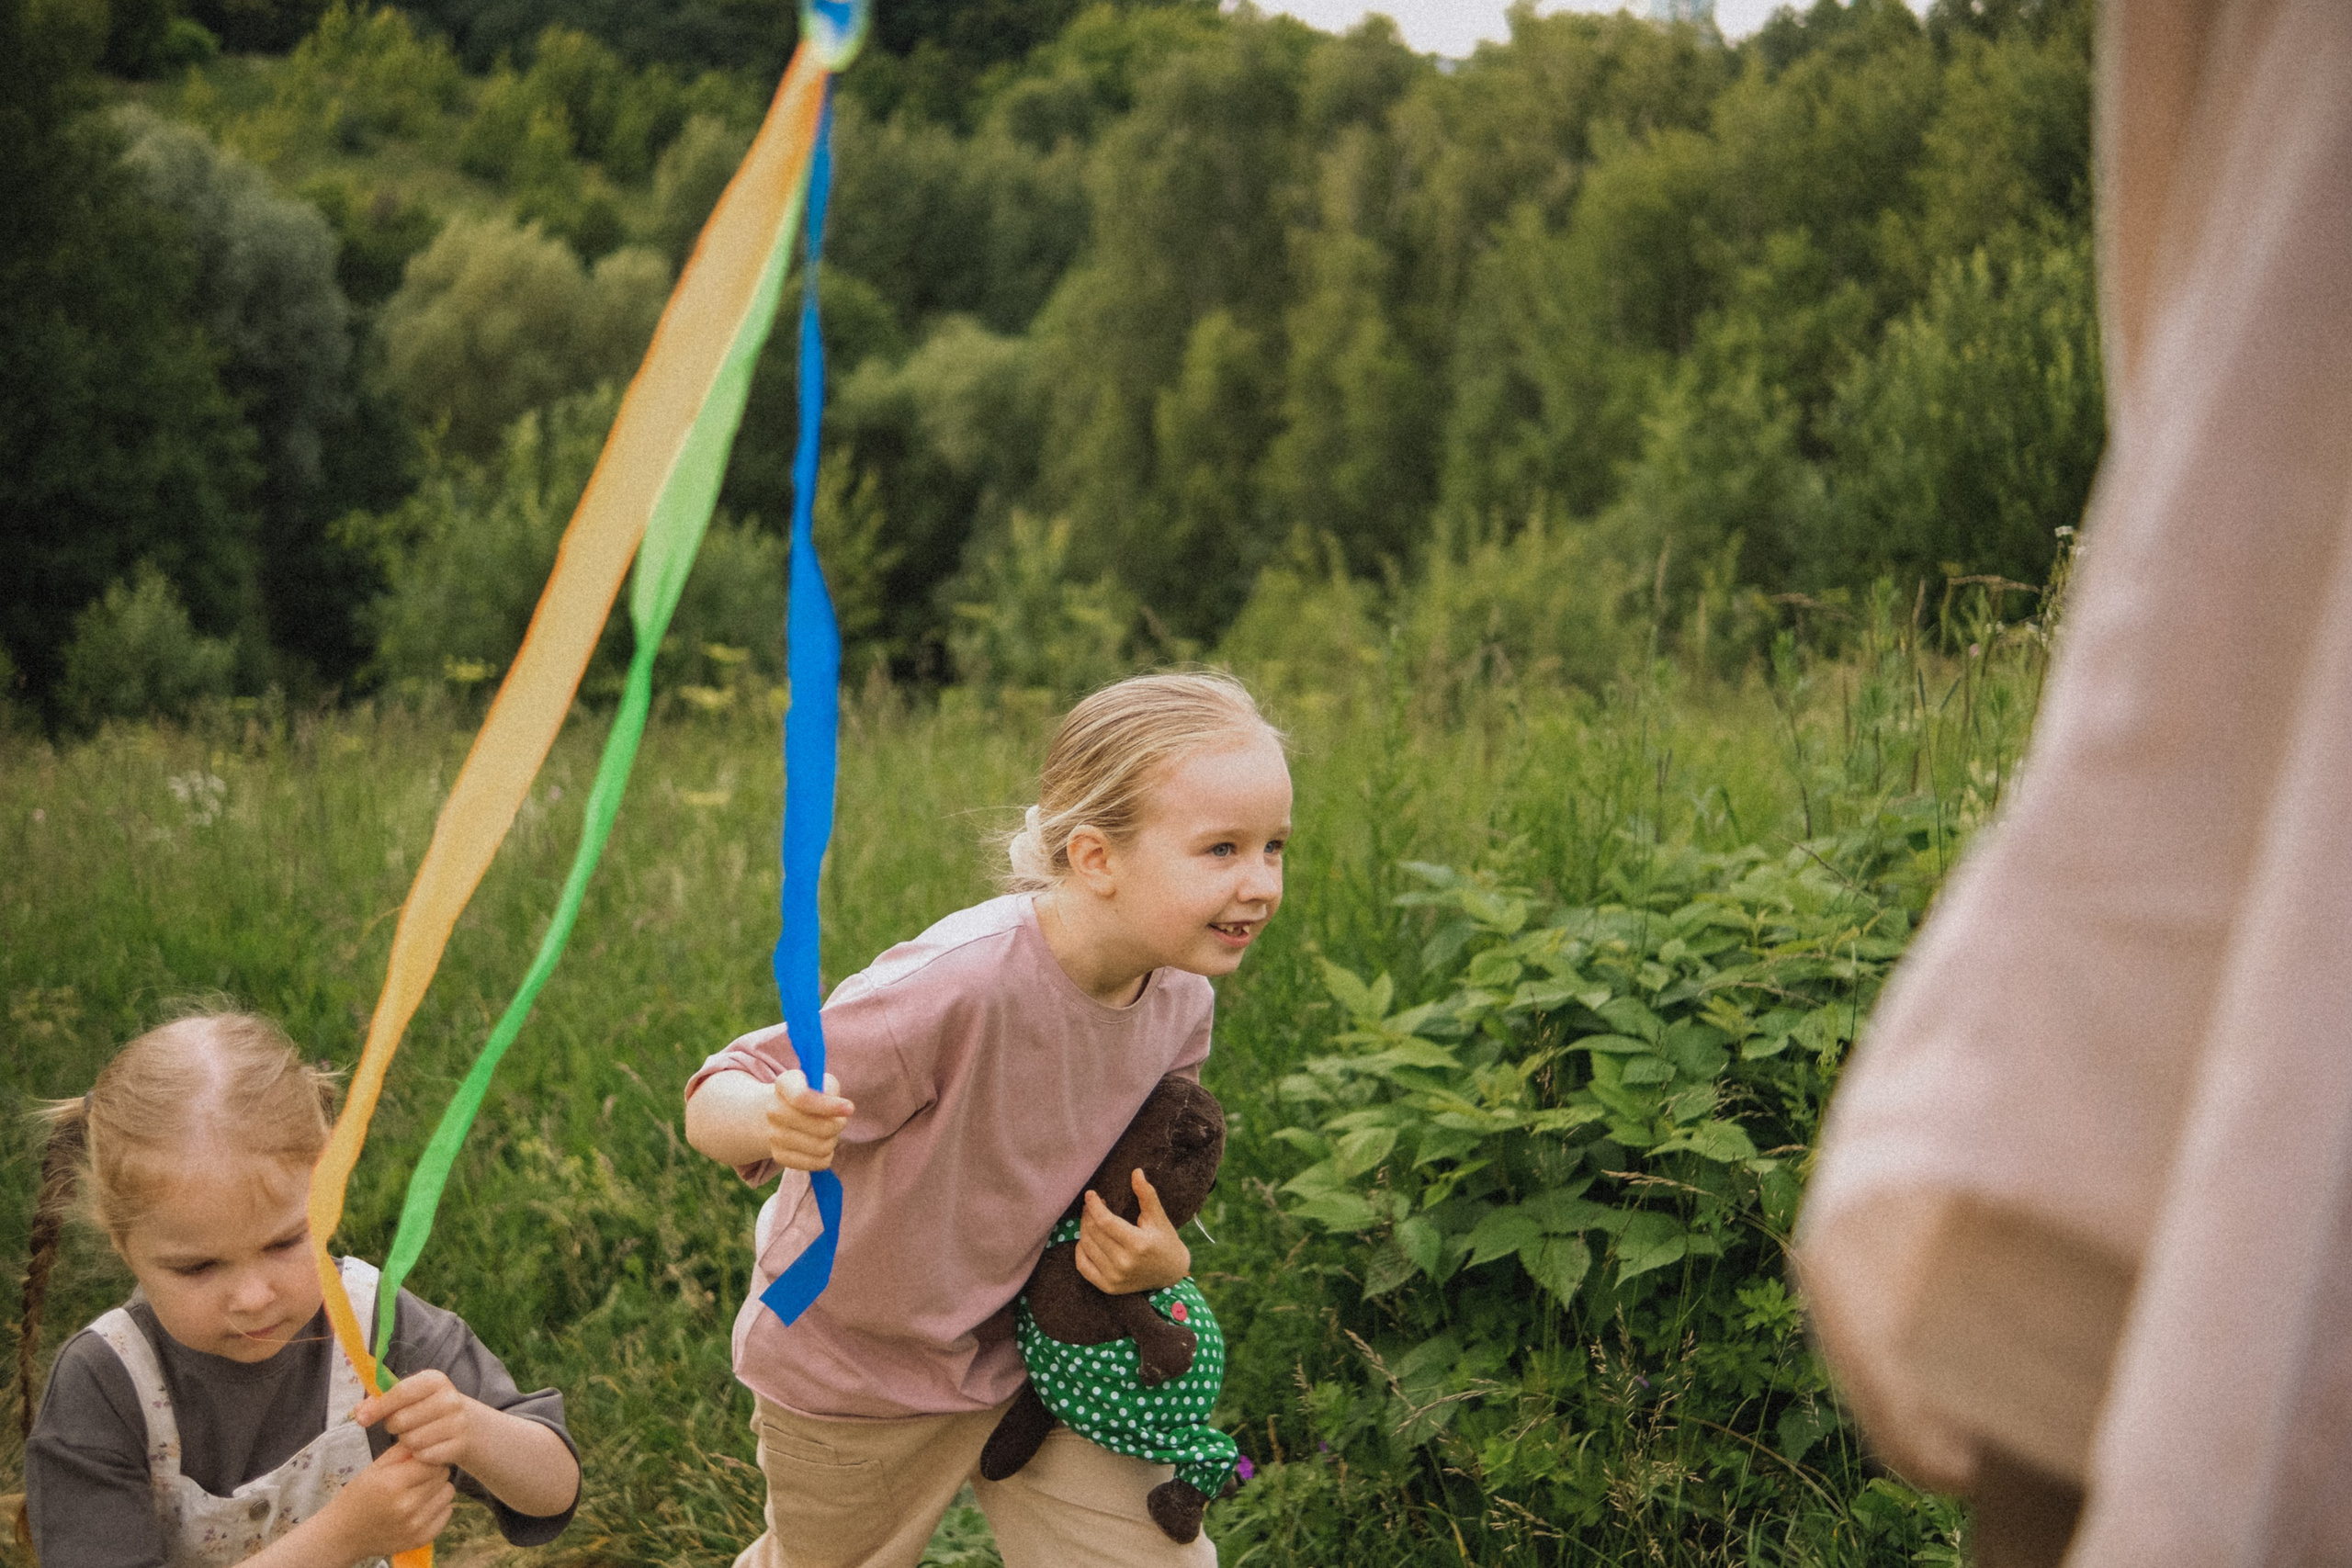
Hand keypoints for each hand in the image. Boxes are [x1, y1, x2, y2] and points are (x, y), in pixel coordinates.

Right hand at [318, 1444, 453, 1559]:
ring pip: (448, 1493)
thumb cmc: (359, 1496)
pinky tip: (420, 1507)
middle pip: (443, 1475)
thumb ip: (403, 1450)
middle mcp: (406, 1505)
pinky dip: (438, 1508)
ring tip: (418, 1492)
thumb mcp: (374, 1468)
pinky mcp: (421, 1538)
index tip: (420, 1459)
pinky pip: (447, 1513)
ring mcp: (415, 1525)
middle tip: (416, 1477)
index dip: (428, 1457)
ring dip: (437, 1489)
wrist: (344, 1534)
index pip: (432, 1461)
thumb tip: (429, 1435)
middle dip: (433, 1472)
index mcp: (393, 1483)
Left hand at [356, 1369, 482, 1469]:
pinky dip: (420, 1456)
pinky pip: (424, 1456)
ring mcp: (457, 1422)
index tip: (361, 1419)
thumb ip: (383, 1401)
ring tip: (417, 1436)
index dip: (378, 1406)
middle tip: (403, 1426)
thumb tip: (357, 1411)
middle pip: (400, 1420)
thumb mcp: (412, 1398)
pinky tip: (428, 1448)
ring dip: (407, 1443)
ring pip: (411, 1441)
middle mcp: (449, 1399)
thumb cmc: (430, 1410)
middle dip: (394, 1427)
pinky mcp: (459, 1445)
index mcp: (435, 1380)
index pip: (401, 1392)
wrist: (470, 1426)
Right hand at [767, 1070, 852, 1170]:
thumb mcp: (822, 1082)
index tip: (850, 1109)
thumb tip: (844, 1109)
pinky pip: (817, 1163)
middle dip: (839, 1124)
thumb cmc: (812, 1093)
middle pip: (820, 1127)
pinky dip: (826, 1155)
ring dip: (833, 1140)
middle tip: (840, 1120)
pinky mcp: (779, 1156)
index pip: (802, 1098)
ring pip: (821, 1147)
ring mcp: (773, 1135)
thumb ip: (831, 1090)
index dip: (828, 1106)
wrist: (783, 1113)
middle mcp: (773, 1110)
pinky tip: (821, 1144)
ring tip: (828, 1132)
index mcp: (785, 1084)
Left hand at [1075, 1169, 1190, 1294]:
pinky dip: (1080, 1250)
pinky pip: (1083, 1266)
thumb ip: (1147, 1194)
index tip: (1091, 1194)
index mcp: (1138, 1244)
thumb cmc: (1165, 1241)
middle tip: (1091, 1204)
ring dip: (1084, 1228)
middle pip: (1094, 1233)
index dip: (1094, 1206)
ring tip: (1091, 1218)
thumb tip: (1136, 1172)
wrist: (1171, 1274)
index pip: (1105, 1222)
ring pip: (1086, 1246)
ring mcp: (1115, 1278)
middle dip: (1088, 1214)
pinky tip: (1087, 1238)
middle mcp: (1124, 1263)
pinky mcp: (1108, 1287)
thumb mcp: (1159, 1217)